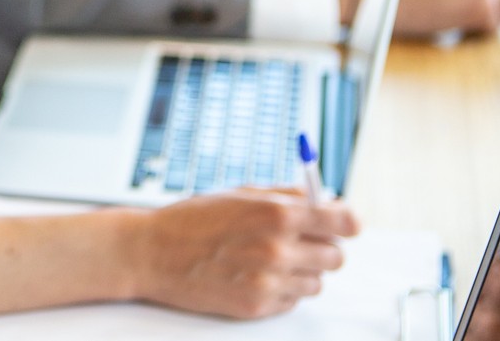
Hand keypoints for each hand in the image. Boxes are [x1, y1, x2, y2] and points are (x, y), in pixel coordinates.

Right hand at [130, 191, 359, 318]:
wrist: (152, 253)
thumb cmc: (193, 219)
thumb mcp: (240, 194)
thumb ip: (286, 196)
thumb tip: (325, 200)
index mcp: (277, 214)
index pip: (344, 222)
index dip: (347, 222)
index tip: (344, 224)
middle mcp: (279, 249)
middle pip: (336, 256)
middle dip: (321, 247)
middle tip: (297, 241)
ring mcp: (270, 282)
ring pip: (318, 282)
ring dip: (303, 272)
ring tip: (271, 260)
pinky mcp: (258, 306)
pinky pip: (293, 301)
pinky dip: (283, 290)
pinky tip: (255, 276)